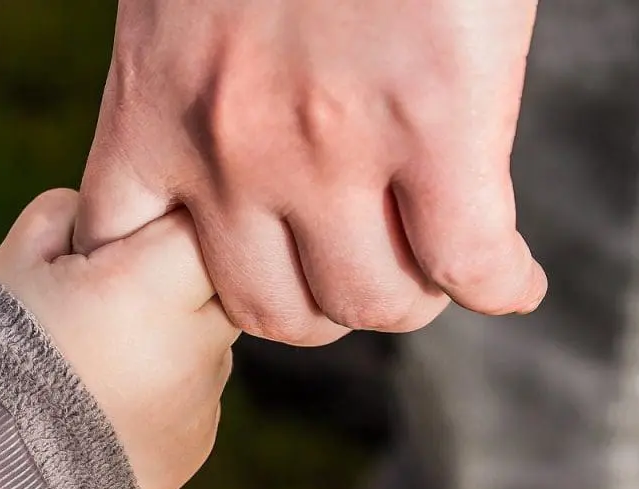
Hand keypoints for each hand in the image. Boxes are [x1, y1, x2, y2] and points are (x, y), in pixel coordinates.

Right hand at [0, 188, 238, 488]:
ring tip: (102, 356)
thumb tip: (108, 213)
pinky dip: (166, 385)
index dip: (162, 223)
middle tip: (116, 295)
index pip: (200, 223)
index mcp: (152, 284)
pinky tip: (109, 399)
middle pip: (219, 281)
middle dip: (177, 276)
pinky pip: (198, 390)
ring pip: (210, 338)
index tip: (125, 241)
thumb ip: (73, 213)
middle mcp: (195, 341)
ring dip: (173, 333)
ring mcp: (203, 397)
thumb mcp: (18, 259)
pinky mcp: (198, 440)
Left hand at [75, 0, 546, 345]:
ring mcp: (329, 147)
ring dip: (404, 297)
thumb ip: (182, 87)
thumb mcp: (175, 9)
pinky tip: (510, 276)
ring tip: (428, 267)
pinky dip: (499, 284)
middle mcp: (230, 149)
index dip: (180, 287)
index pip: (128, 260)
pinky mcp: (433, 123)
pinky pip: (468, 261)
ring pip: (367, 303)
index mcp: (154, 109)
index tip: (229, 270)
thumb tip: (220, 150)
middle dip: (317, 304)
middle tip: (354, 270)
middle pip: (270, 309)